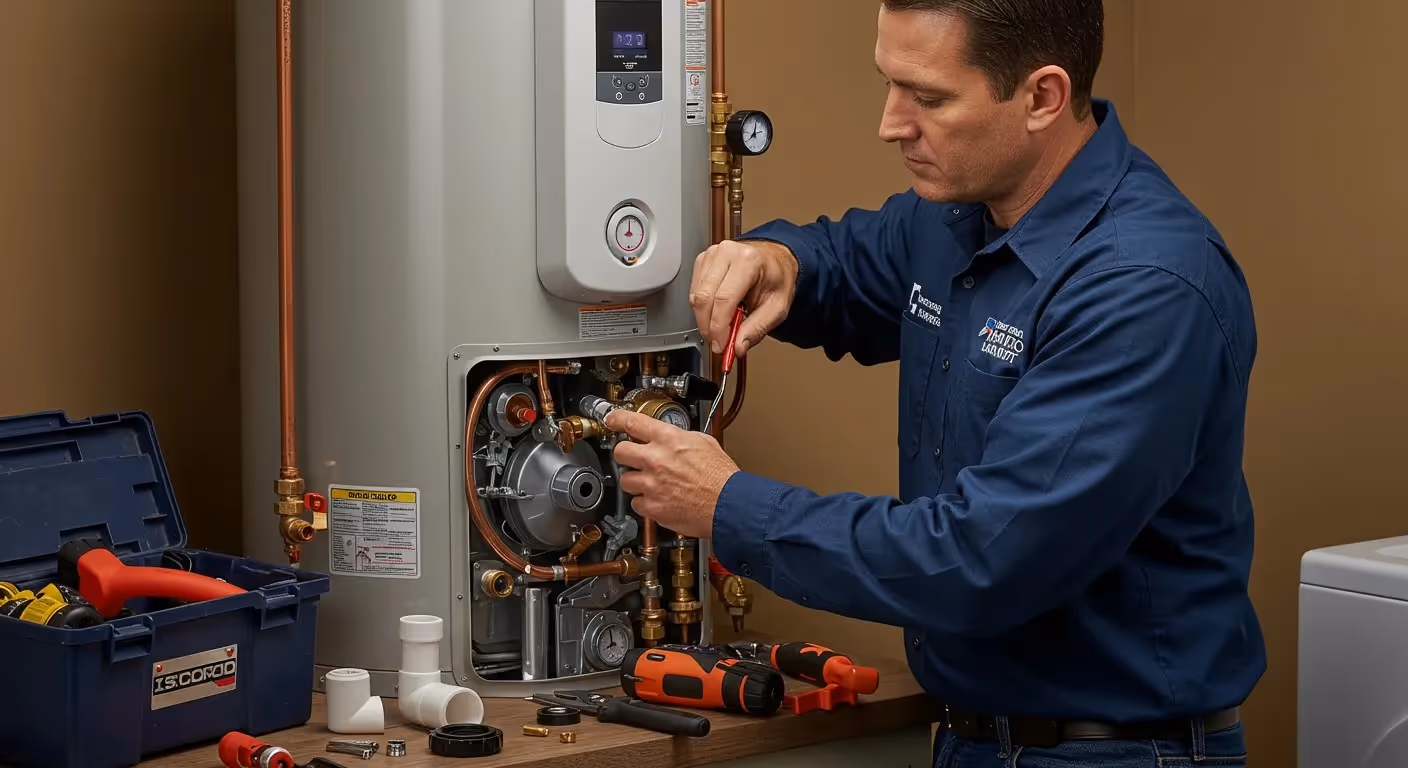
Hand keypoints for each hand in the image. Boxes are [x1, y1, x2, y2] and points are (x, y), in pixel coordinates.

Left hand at [605, 410, 740, 539]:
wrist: (729, 505)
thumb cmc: (722, 477)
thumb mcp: (705, 443)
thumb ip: (682, 438)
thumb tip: (674, 437)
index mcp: (669, 440)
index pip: (632, 422)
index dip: (617, 419)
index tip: (612, 420)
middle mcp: (656, 460)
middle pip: (620, 451)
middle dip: (624, 454)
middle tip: (632, 457)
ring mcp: (652, 484)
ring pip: (625, 480)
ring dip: (635, 481)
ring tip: (652, 483)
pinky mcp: (652, 507)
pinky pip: (637, 503)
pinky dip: (645, 503)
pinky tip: (659, 500)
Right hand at [690, 239, 798, 358]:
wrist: (774, 260)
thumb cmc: (777, 278)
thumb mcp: (778, 308)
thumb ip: (757, 329)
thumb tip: (737, 347)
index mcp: (748, 261)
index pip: (723, 299)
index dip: (718, 327)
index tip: (721, 345)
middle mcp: (727, 253)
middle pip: (704, 298)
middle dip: (708, 327)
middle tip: (719, 342)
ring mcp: (712, 255)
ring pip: (696, 297)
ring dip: (704, 319)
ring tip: (722, 327)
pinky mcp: (702, 261)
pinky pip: (693, 293)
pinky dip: (702, 309)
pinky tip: (717, 312)